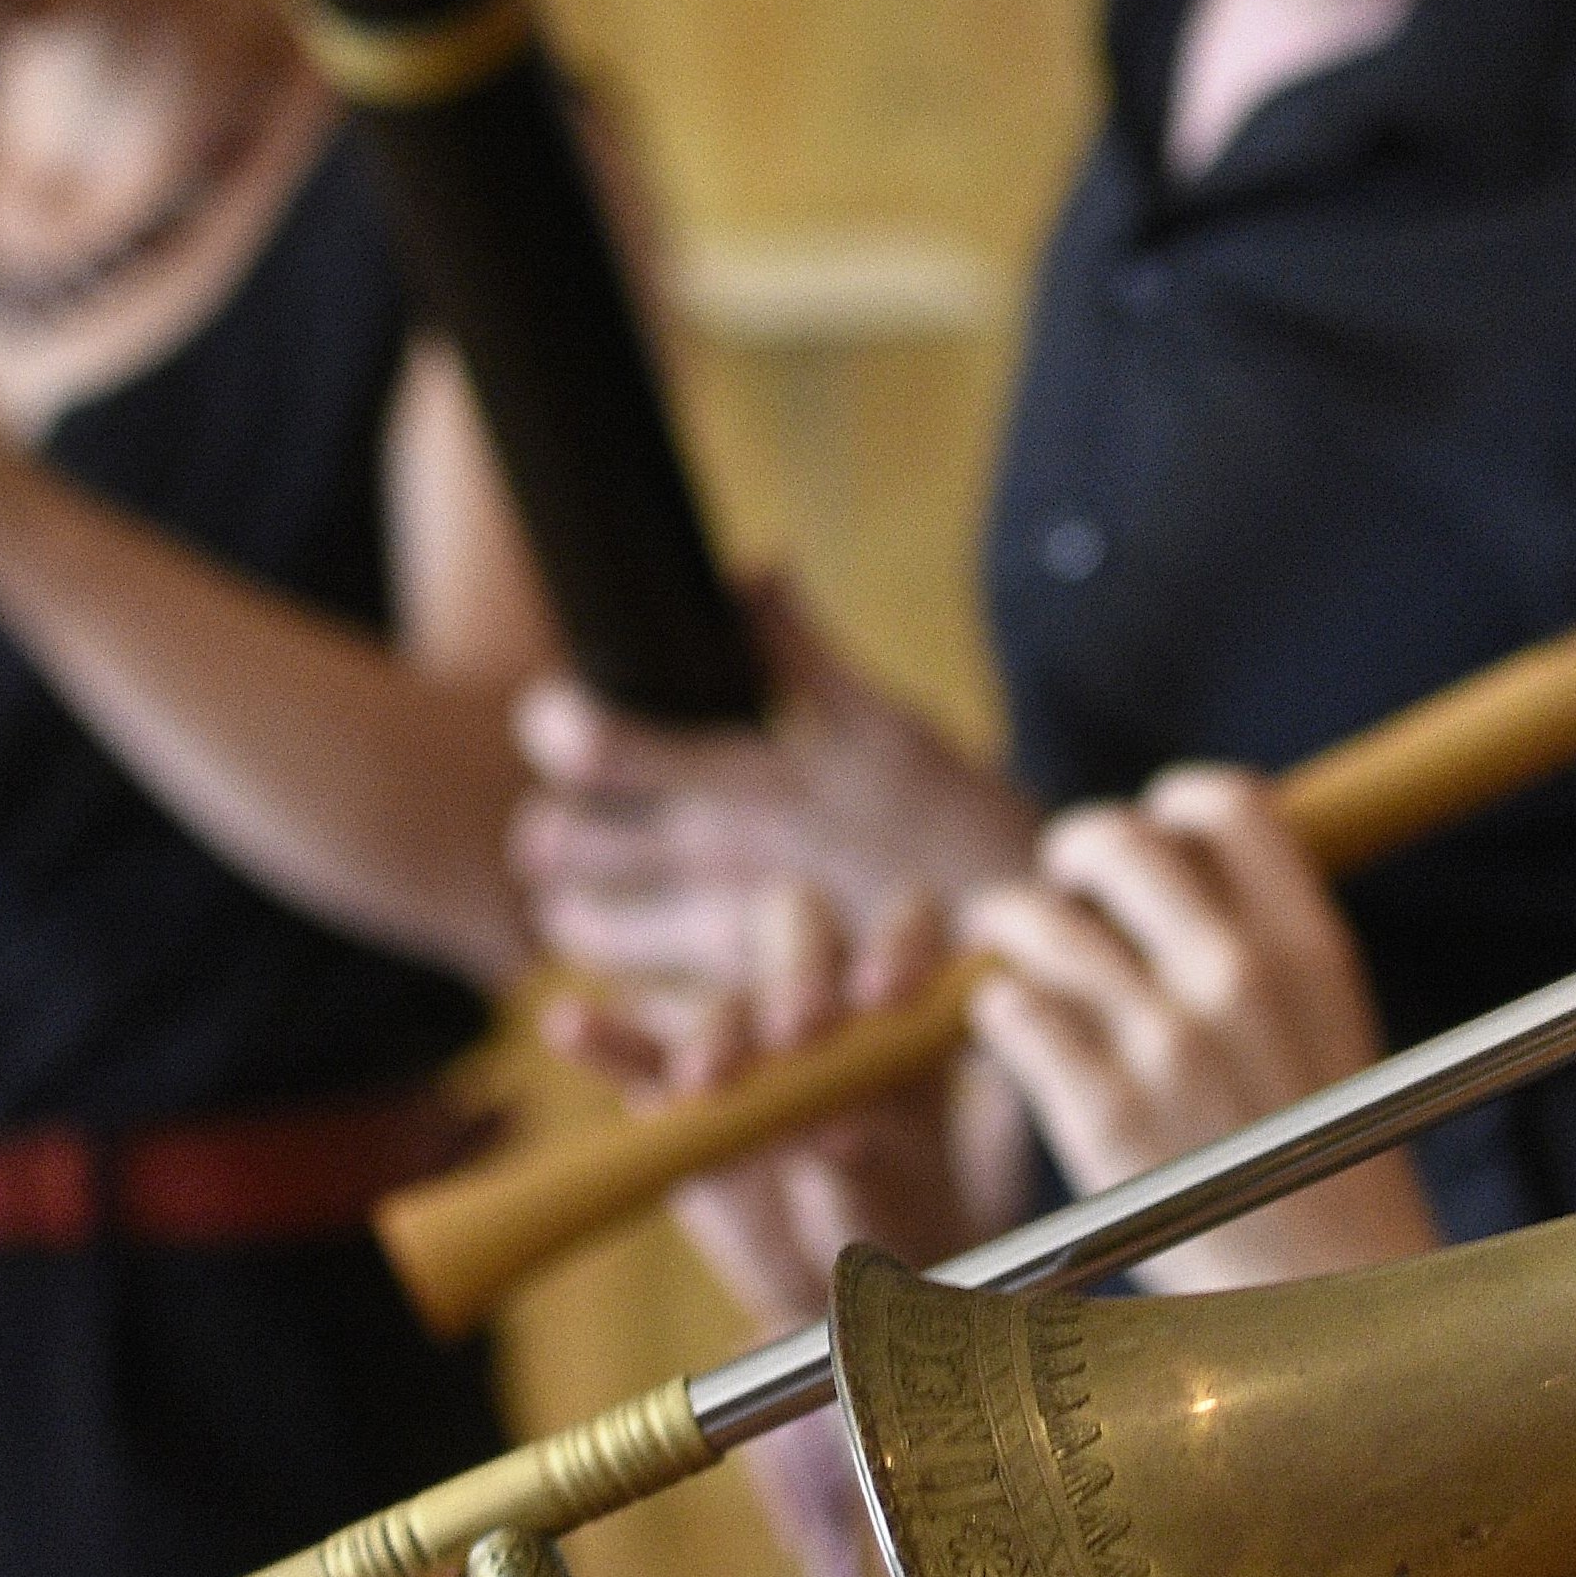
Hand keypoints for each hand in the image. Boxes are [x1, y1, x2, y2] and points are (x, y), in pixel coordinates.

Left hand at [515, 578, 1040, 962]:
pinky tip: (625, 973)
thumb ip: (802, 647)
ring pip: (591, 927)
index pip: (608, 748)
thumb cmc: (958, 822)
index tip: (558, 714)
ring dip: (578, 906)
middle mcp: (725, 865)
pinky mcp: (742, 1011)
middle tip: (562, 823)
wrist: (1024, 943)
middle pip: (571, 846)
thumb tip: (752, 565)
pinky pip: (646, 1011)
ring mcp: (727, 947)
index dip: (561, 724)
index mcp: (754, 782)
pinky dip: (620, 996)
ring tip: (586, 895)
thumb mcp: (888, 721)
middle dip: (552, 833)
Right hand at [539, 885, 985, 1576]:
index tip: (880, 1028)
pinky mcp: (673, 1091)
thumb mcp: (891, 1342)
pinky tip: (571, 1033)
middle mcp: (836, 1043)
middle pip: (818, 958)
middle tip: (799, 1043)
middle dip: (806, 985)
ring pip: (737, 992)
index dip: (901, 973)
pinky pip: (636, 1047)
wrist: (848, 1277)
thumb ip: (871, 1400)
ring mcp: (755, 1061)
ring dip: (724, 1020)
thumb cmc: (893, 1305)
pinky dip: (608, 1039)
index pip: (909, 980)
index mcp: (913, 1071)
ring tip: (712, 1077)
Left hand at [962, 772, 1438, 1287]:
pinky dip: (997, 1009)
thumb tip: (1186, 860)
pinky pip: (1012, 1012)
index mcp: (1309, 946)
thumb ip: (1270, 941)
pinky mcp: (1102, 1113)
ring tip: (1003, 940)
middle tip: (1060, 879)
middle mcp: (1239, 977)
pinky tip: (1008, 1025)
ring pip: (1042, 923)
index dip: (1175, 803)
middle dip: (1073, 850)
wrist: (1328, 1294)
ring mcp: (1167, 1044)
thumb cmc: (1320, 1157)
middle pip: (1119, 844)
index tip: (1155, 828)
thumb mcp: (1332, 1024)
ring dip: (1008, 922)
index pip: (1230, 804)